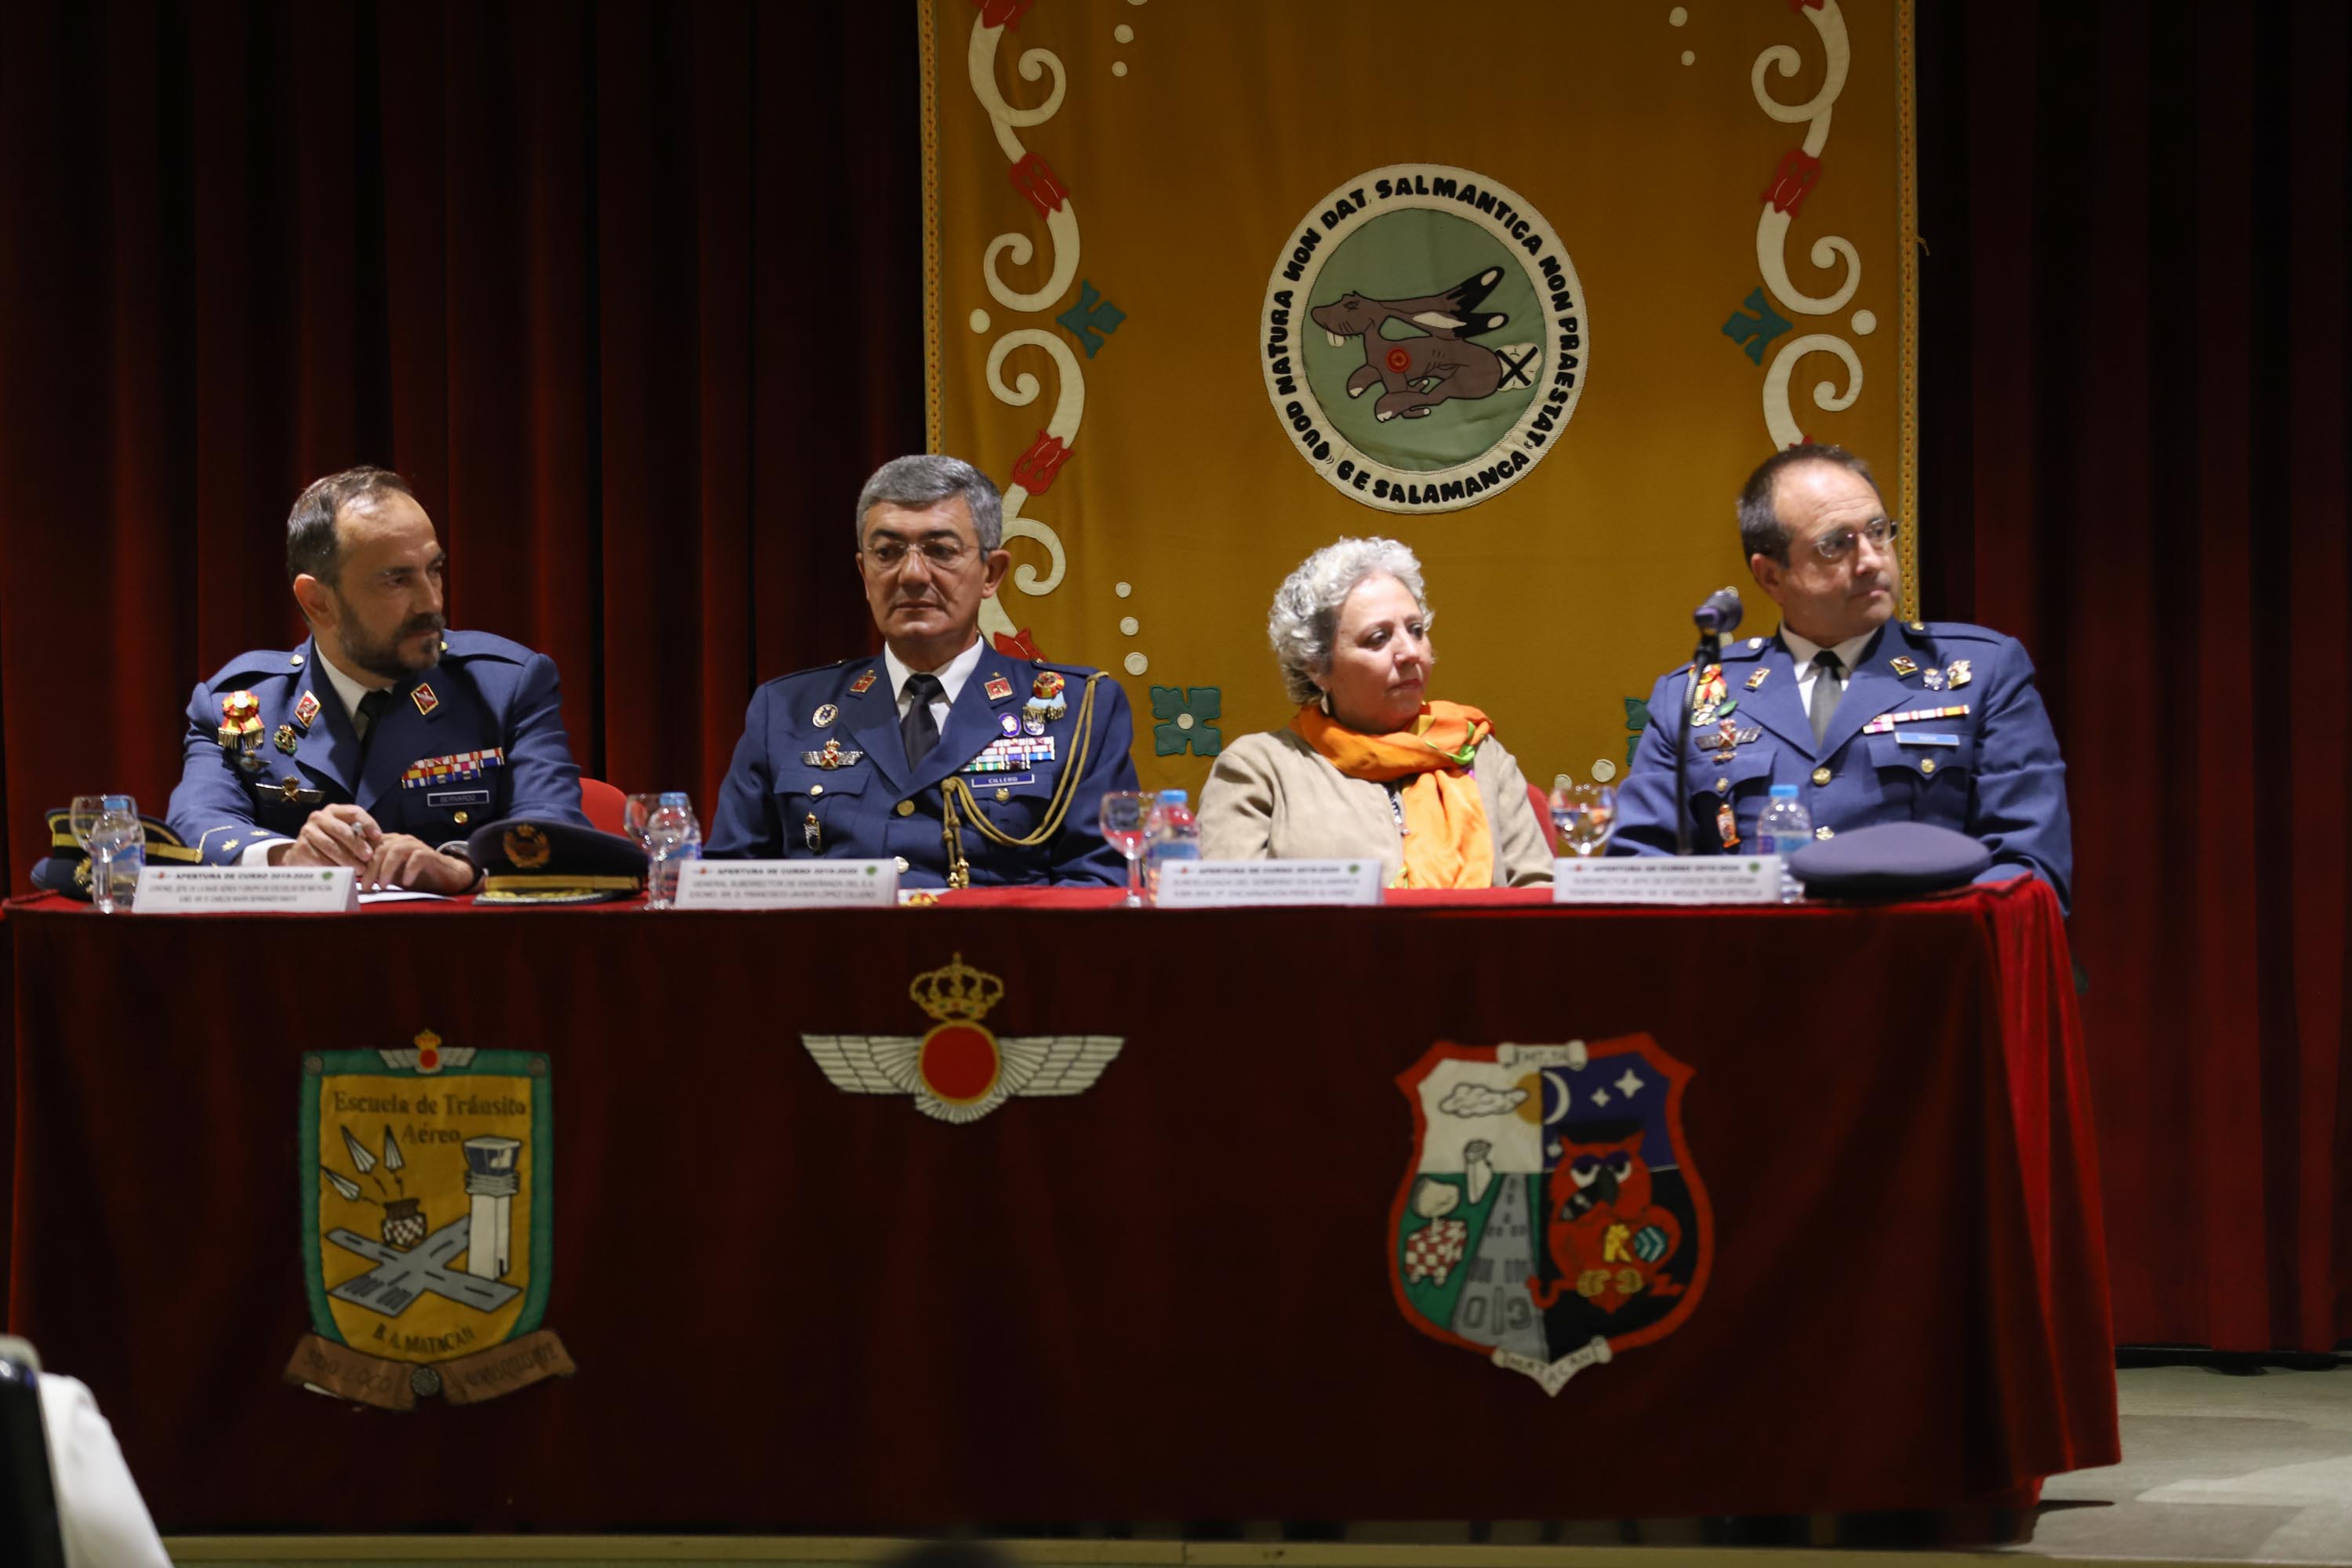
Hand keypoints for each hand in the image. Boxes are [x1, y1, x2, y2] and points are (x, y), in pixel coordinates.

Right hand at [276, 804, 382, 868]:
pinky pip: (320, 858)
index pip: (354, 812)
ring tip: (359, 870)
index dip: (368, 824)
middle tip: (368, 857)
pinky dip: (333, 867)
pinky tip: (342, 873)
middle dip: (357, 845)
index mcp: (334, 811)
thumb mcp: (348, 836)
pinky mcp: (301, 846)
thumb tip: (380, 845)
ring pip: (331, 846)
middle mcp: (319, 817)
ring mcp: (308, 831)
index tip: (378, 837)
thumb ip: (362, 837)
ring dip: (347, 859)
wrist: (303, 854)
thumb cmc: (333, 843)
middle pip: (343, 830)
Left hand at [360, 835, 476, 894]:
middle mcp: (401, 841)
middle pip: (380, 848)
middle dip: (370, 869)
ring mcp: (416, 846)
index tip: (351, 874)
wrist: (447, 877)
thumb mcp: (391, 874)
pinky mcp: (430, 854)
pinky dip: (409, 870)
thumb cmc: (416, 876)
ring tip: (383, 886)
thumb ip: (375, 871)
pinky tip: (406, 883)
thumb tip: (353, 878)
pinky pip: (417, 858)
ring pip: (396, 851)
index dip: (358, 857)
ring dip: (387, 869)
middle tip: (366, 887)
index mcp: (389, 843)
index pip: (368, 843)